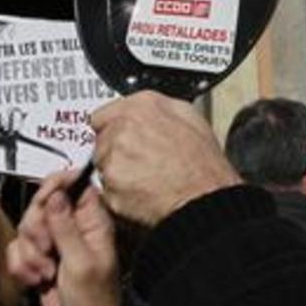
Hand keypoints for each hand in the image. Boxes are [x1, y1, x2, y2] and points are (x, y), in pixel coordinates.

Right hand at [6, 170, 118, 305]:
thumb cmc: (95, 302)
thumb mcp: (81, 263)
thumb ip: (67, 227)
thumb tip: (58, 194)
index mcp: (92, 222)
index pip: (75, 183)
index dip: (56, 185)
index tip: (43, 201)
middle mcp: (73, 228)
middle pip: (42, 203)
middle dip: (37, 228)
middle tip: (48, 249)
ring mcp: (54, 243)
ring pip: (26, 226)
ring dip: (29, 252)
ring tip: (47, 270)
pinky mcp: (38, 258)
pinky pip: (16, 248)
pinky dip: (20, 265)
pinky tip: (36, 278)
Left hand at [91, 91, 241, 225]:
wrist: (203, 199)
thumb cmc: (203, 165)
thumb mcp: (191, 118)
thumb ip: (160, 109)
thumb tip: (149, 110)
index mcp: (142, 106)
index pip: (103, 114)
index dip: (112, 127)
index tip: (118, 136)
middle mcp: (123, 127)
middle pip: (101, 139)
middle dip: (115, 150)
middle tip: (140, 161)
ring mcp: (114, 156)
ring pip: (102, 164)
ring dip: (117, 171)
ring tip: (145, 177)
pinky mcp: (110, 184)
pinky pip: (106, 188)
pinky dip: (120, 192)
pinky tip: (142, 191)